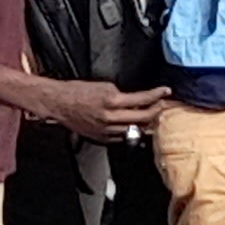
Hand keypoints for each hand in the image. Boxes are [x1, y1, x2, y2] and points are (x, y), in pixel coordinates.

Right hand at [42, 80, 173, 145]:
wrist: (59, 103)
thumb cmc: (77, 91)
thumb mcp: (103, 86)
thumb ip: (121, 94)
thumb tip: (136, 100)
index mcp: (111, 101)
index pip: (142, 100)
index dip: (157, 95)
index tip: (165, 92)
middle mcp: (110, 118)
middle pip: (143, 118)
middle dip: (155, 111)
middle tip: (162, 105)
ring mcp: (106, 130)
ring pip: (134, 130)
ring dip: (145, 124)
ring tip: (151, 117)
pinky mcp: (102, 138)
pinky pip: (122, 137)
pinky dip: (131, 132)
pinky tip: (134, 127)